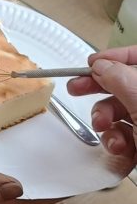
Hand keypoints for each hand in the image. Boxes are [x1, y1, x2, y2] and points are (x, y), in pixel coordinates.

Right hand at [67, 48, 136, 164]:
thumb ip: (120, 78)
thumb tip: (102, 65)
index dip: (117, 56)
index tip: (93, 62)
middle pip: (127, 84)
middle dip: (101, 89)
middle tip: (77, 88)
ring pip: (122, 112)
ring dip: (106, 120)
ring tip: (103, 127)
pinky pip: (126, 135)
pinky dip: (117, 140)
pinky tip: (120, 147)